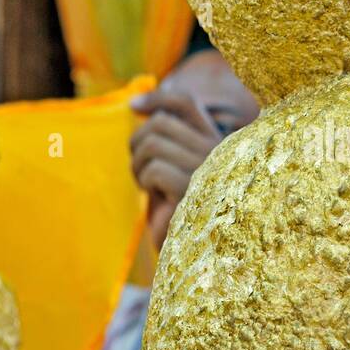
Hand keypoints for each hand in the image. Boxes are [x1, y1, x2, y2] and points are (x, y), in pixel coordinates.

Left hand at [128, 89, 223, 244]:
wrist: (189, 251)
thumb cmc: (176, 205)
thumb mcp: (171, 164)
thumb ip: (163, 135)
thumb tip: (135, 103)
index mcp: (215, 140)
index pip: (185, 103)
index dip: (156, 98)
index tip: (132, 107)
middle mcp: (217, 151)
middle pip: (161, 122)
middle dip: (137, 143)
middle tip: (138, 167)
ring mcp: (209, 170)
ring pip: (153, 143)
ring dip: (138, 164)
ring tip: (145, 183)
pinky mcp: (195, 191)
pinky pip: (155, 169)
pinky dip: (146, 181)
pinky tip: (153, 195)